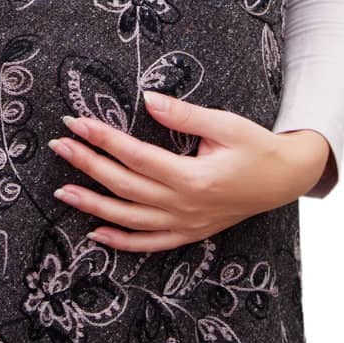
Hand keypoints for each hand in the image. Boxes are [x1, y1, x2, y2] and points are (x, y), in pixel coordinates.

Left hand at [47, 91, 331, 252]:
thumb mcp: (225, 124)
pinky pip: (150, 244)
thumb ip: (185, 115)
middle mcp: (186, 206)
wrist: (284, 180)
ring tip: (62, 192)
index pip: (136, 156)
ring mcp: (186, 225)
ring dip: (93, 205)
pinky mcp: (189, 234)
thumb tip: (149, 99)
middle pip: (125, 186)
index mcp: (195, 177)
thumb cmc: (255, 147)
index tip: (77, 123)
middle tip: (59, 145)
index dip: (103, 138)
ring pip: (130, 219)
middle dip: (88, 165)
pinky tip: (96, 233)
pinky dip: (121, 241)